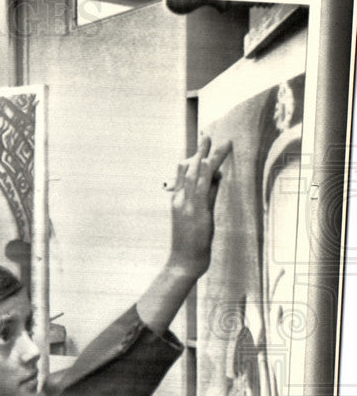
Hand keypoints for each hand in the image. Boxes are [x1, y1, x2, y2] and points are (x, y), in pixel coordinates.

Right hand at [164, 136, 231, 280]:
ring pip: (196, 173)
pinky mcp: (196, 208)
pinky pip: (202, 185)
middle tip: (206, 134)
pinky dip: (207, 170)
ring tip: (216, 139)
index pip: (184, 174)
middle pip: (189, 168)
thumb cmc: (190, 244)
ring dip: (207, 154)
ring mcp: (187, 203)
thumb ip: (208, 196)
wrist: (182, 261)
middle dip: (199, 150)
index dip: (192, 158)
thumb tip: (217, 179)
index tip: (200, 147)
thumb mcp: (200, 217)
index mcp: (178, 200)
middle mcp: (180, 198)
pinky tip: (212, 160)